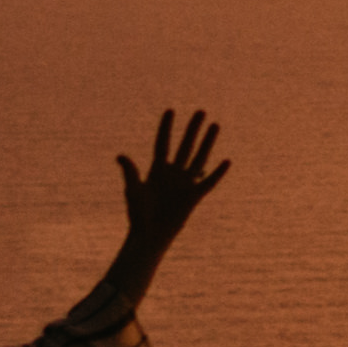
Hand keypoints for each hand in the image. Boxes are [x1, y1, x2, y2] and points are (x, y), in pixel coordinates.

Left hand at [115, 109, 230, 255]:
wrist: (150, 236)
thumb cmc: (139, 215)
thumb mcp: (133, 191)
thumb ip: (130, 173)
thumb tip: (121, 156)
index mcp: (157, 170)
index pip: (163, 143)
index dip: (166, 127)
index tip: (171, 110)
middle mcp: (173, 173)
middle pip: (185, 146)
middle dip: (192, 129)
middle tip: (201, 111)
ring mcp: (185, 184)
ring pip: (199, 158)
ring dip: (207, 142)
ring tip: (215, 125)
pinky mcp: (194, 197)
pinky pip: (208, 182)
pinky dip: (217, 173)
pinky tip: (226, 161)